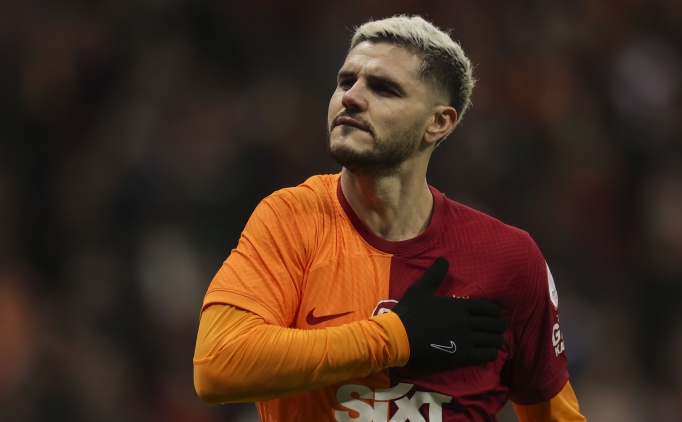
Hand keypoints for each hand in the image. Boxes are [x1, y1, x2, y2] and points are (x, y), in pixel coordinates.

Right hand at [392, 257, 506, 367]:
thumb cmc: (409, 312)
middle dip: (499, 326)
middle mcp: (467, 321)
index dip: (496, 312)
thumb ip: (435, 274)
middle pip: (494, 324)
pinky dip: (491, 354)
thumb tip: (444, 258)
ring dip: (497, 341)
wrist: (398, 337)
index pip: (488, 308)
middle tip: (498, 328)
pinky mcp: (462, 355)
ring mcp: (465, 339)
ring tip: (496, 342)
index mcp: (459, 305)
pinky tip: (488, 353)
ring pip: (493, 340)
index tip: (496, 314)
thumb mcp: (420, 289)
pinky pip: (486, 355)